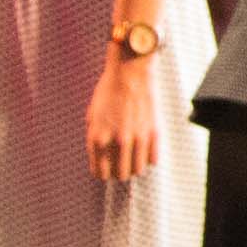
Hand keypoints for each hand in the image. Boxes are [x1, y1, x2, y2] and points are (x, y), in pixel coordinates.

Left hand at [84, 45, 162, 182]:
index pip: (100, 173)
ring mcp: (137, 138)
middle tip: (121, 164)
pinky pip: (153, 160)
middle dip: (119, 172)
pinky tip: (146, 148)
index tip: (107, 169)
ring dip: (135, 166)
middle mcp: (117, 141)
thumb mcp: (92, 114)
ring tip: (134, 157)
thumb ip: (94, 136)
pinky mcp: (154, 133)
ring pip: (137, 170)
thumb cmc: (109, 90)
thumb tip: (99, 155)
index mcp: (97, 138)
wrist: (130, 72)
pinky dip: (149, 157)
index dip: (103, 173)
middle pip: (120, 175)